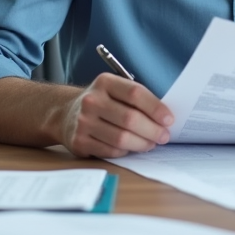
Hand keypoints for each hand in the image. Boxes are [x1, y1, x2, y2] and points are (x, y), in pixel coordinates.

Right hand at [59, 73, 173, 158]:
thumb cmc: (102, 102)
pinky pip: (111, 151)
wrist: (66, 114)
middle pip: (130, 119)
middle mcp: (92, 100)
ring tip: (151, 144)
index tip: (169, 119)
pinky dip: (126, 151)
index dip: (156, 108)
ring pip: (121, 138)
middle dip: (152, 130)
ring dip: (142, 144)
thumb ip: (136, 99)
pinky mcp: (79, 141)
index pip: (135, 94)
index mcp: (104, 82)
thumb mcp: (115, 90)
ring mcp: (83, 122)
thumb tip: (164, 118)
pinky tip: (131, 147)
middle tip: (164, 136)